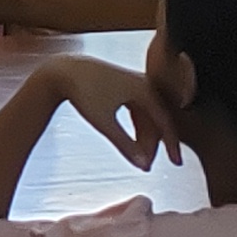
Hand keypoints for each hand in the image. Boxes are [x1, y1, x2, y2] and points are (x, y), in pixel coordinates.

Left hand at [39, 54, 178, 168]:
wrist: (61, 71)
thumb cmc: (81, 93)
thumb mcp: (103, 122)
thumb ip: (124, 144)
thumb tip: (143, 165)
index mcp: (144, 89)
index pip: (165, 121)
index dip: (172, 144)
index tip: (176, 163)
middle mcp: (143, 83)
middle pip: (157, 119)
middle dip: (155, 144)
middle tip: (148, 165)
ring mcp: (134, 83)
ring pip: (148, 115)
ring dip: (145, 136)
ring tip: (140, 157)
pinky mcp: (124, 85)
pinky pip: (139, 109)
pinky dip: (138, 126)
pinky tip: (135, 142)